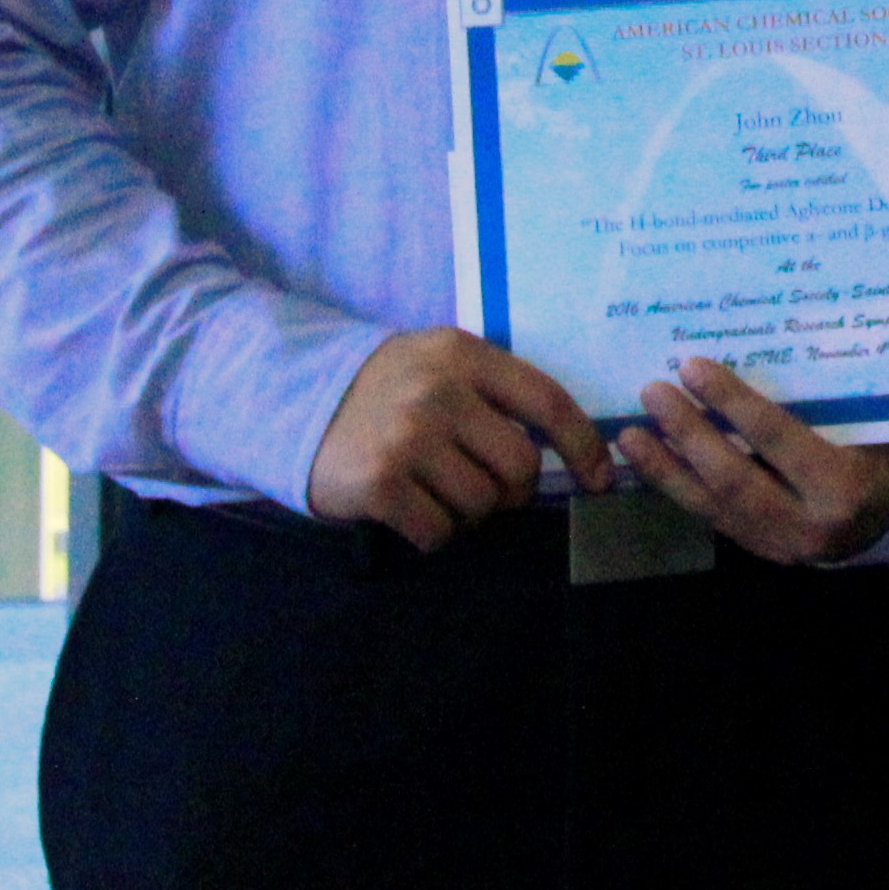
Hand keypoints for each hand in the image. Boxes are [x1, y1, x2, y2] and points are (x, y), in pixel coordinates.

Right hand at [306, 326, 609, 551]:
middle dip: (515, 491)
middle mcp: (439, 392)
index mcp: (465, 356)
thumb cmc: (384, 390)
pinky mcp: (379, 482)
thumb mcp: (440, 365)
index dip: (582, 445)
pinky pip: (438, 530)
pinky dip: (434, 533)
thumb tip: (568, 444)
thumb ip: (495, 391)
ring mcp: (407, 438)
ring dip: (470, 513)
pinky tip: (411, 511)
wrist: (288, 400)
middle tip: (490, 492)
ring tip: (439, 494)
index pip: (548, 401)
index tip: (600, 477)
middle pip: (520, 464)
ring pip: (481, 502)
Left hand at [617, 358, 888, 565]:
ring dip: (665, 466)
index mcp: (843, 485)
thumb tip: (787, 336)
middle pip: (734, 477)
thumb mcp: (875, 427)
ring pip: (711, 504)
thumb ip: (838, 397)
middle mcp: (807, 523)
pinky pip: (706, 515)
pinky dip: (673, 486)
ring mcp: (776, 543)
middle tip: (653, 391)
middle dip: (688, 433)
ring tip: (629, 432)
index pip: (778, 440)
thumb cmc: (876, 457)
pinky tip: (646, 461)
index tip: (693, 368)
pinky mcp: (752, 548)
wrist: (878, 525)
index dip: (732, 403)